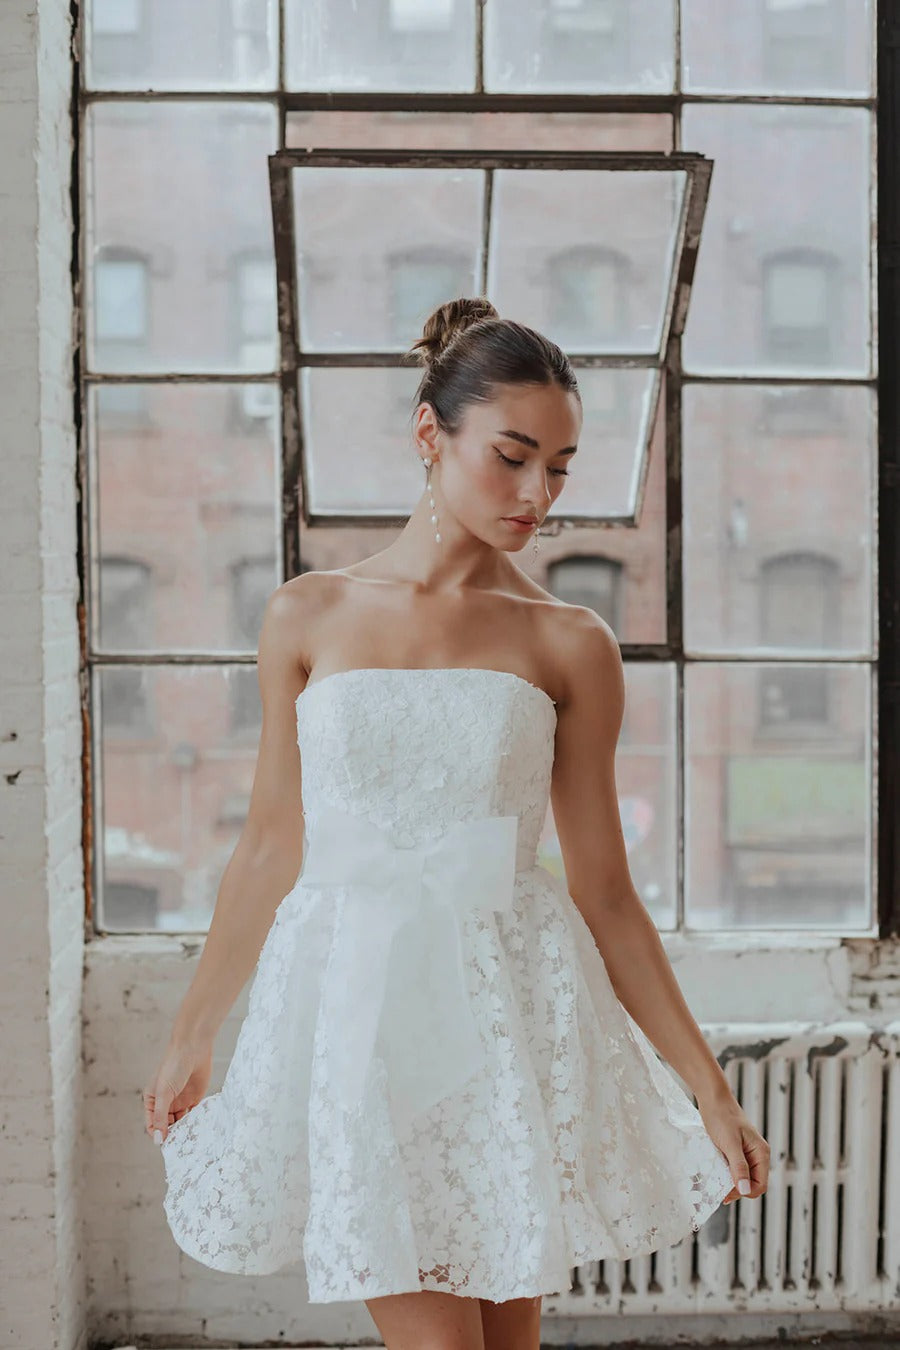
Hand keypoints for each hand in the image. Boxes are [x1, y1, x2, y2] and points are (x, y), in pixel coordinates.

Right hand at [143, 1038, 212, 1145]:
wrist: (194, 1047)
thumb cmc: (173, 1066)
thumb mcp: (164, 1092)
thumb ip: (161, 1116)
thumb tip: (158, 1139)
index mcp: (152, 1100)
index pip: (152, 1125)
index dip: (158, 1135)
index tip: (167, 1145)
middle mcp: (166, 1103)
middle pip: (167, 1126)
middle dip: (172, 1135)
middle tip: (180, 1145)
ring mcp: (180, 1101)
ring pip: (181, 1123)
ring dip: (184, 1130)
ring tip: (190, 1139)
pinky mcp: (195, 1098)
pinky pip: (193, 1116)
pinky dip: (195, 1123)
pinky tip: (199, 1128)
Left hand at [697, 1089, 769, 1205]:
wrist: (712, 1098)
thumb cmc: (721, 1117)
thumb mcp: (730, 1144)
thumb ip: (739, 1167)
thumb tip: (744, 1190)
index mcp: (761, 1154)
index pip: (759, 1185)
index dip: (744, 1192)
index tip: (726, 1192)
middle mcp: (757, 1155)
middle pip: (751, 1183)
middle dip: (736, 1188)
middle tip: (718, 1187)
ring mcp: (746, 1153)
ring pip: (741, 1177)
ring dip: (729, 1181)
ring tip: (715, 1178)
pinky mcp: (736, 1150)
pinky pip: (733, 1168)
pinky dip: (725, 1172)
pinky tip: (715, 1170)